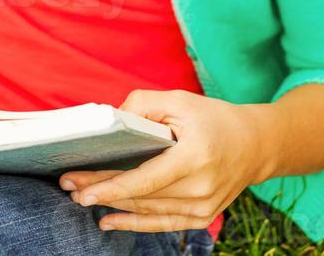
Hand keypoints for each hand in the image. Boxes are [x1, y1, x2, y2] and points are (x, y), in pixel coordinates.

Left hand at [58, 88, 267, 232]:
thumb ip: (142, 105)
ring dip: (112, 206)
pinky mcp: (201, 217)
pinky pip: (161, 224)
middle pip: (141, 196)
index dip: (111, 185)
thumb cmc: (213, 118)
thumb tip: (110, 120)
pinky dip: (133, 223)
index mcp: (195, 156)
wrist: (255, 145)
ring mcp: (203, 208)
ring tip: (81, 197)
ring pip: (147, 211)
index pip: (146, 178)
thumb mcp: (179, 100)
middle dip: (101, 191)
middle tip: (69, 187)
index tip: (81, 185)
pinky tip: (107, 220)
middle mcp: (201, 188)